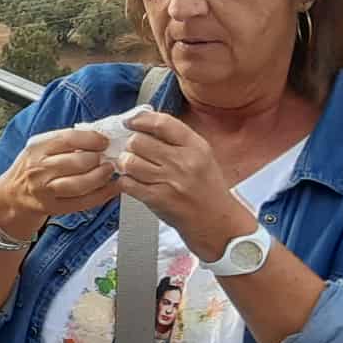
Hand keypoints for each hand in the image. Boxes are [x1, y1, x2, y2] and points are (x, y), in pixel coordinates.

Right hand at [0, 123, 120, 239]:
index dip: (92, 139)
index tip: (104, 141)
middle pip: (78, 162)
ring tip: (108, 171)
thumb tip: (98, 136)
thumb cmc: (30, 168)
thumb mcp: (40, 147)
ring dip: (101, 177)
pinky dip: (102, 195)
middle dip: (99, 159)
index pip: (69, 139)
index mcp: (37, 148)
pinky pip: (83, 202)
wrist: (11, 195)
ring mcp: (45, 190)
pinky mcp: (53, 207)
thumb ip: (65, 141)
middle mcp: (39, 168)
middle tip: (108, 158)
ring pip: (81, 184)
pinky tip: (111, 189)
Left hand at [114, 108, 252, 248]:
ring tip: (132, 168)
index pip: (162, 123)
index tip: (131, 122)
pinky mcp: (158, 199)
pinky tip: (133, 183)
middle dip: (131, 145)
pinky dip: (125, 182)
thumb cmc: (207, 189)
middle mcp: (184, 162)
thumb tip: (144, 122)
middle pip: (139, 141)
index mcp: (196, 147)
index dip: (140, 120)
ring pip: (129, 161)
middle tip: (133, 151)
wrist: (217, 223)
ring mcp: (170, 181)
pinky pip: (127, 183)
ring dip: (125, 164)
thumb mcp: (202, 157)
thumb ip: (176, 140)